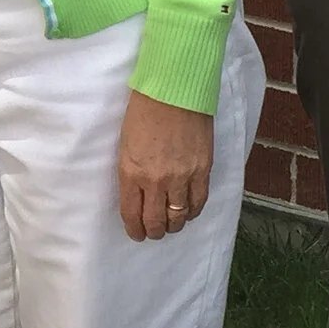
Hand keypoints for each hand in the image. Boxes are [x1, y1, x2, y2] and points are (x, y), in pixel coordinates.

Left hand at [118, 90, 211, 239]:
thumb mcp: (125, 144)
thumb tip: (137, 193)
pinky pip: (199, 202)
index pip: (132, 213)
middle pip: (157, 221)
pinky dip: (192, 212)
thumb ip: (132, 171)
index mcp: (132, 173)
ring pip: (179, 217)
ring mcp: (182, 177)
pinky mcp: (203, 171)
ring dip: (174, 225)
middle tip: (153, 233)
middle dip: (154, 232)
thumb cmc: (143, 113)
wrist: (174, 93)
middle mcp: (156, 181)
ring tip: (171, 225)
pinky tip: (188, 213)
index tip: (136, 234)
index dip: (134, 229)